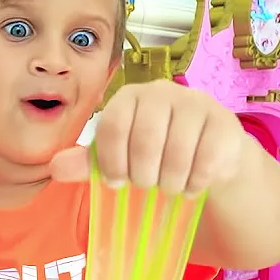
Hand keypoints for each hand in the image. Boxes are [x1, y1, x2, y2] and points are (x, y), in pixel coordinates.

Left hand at [51, 79, 246, 194]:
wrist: (207, 155)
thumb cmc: (155, 155)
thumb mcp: (119, 159)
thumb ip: (88, 163)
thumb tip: (55, 168)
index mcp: (129, 97)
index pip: (112, 125)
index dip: (112, 160)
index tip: (116, 182)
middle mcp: (163, 92)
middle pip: (145, 139)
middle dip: (143, 174)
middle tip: (146, 186)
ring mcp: (196, 104)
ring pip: (177, 152)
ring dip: (170, 182)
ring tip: (169, 187)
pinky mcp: (224, 124)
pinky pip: (206, 160)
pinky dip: (196, 182)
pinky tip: (192, 185)